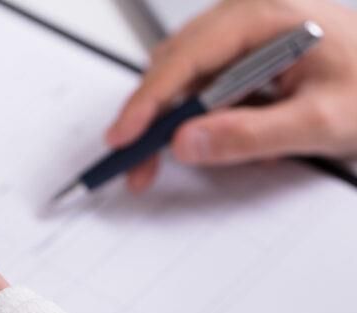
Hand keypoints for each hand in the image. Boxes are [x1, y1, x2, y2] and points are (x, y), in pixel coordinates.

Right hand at [106, 0, 356, 192]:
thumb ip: (252, 135)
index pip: (188, 58)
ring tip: (174, 157)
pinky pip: (207, 85)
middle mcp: (251, 17)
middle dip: (152, 118)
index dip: (148, 100)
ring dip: (173, 121)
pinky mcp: (247, 55)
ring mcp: (247, 35)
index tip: (125, 137)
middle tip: (137, 162)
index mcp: (269, 17)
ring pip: (186, 77)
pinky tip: (217, 137)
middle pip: (176, 65)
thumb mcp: (321, 122)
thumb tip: (187, 143)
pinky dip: (201, 117)